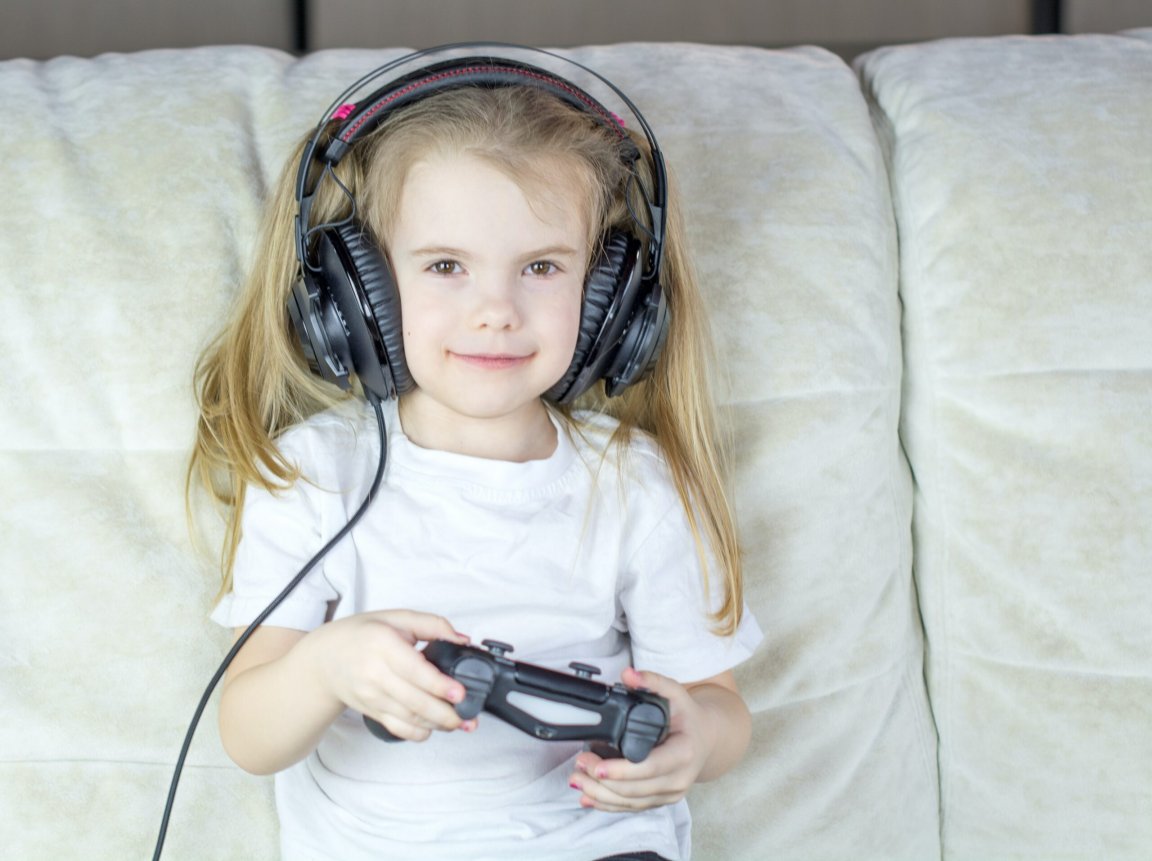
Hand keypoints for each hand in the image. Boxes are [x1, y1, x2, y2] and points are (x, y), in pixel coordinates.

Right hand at [305, 610, 475, 741]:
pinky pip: (396, 728)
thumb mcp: (395, 618)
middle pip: (414, 701)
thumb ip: (432, 624)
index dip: (439, 685)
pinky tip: (434, 729)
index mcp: (383, 644)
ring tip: (461, 723)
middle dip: (445, 713)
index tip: (460, 692)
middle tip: (469, 716)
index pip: (414, 670)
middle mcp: (375, 673)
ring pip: (408, 718)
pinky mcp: (371, 711)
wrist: (323, 659)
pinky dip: (417, 733)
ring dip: (437, 724)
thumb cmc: (361, 634)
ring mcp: (371, 696)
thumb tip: (461, 639)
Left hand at [568, 667, 716, 811]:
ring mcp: (670, 793)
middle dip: (602, 781)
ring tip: (577, 779)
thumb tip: (628, 674)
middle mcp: (679, 778)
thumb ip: (653, 681)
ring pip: (631, 802)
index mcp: (684, 753)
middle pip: (635, 789)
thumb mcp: (676, 693)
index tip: (597, 766)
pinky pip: (632, 808)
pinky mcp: (660, 800)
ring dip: (600, 794)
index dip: (622, 771)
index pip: (650, 767)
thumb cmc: (689, 717)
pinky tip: (588, 797)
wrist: (706, 738)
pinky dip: (608, 804)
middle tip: (579, 765)